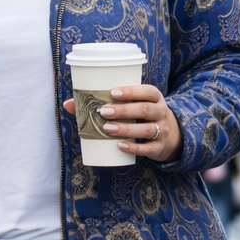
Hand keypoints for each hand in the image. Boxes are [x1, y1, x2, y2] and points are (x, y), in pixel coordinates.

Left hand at [63, 84, 183, 162]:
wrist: (170, 137)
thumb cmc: (142, 116)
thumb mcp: (132, 106)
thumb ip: (105, 102)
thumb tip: (69, 103)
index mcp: (155, 98)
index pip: (148, 91)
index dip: (132, 91)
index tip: (113, 92)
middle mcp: (161, 112)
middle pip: (146, 109)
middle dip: (124, 110)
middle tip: (104, 111)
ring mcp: (162, 131)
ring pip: (147, 129)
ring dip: (126, 129)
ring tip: (107, 129)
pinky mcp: (158, 148)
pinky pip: (147, 149)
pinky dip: (134, 148)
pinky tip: (120, 146)